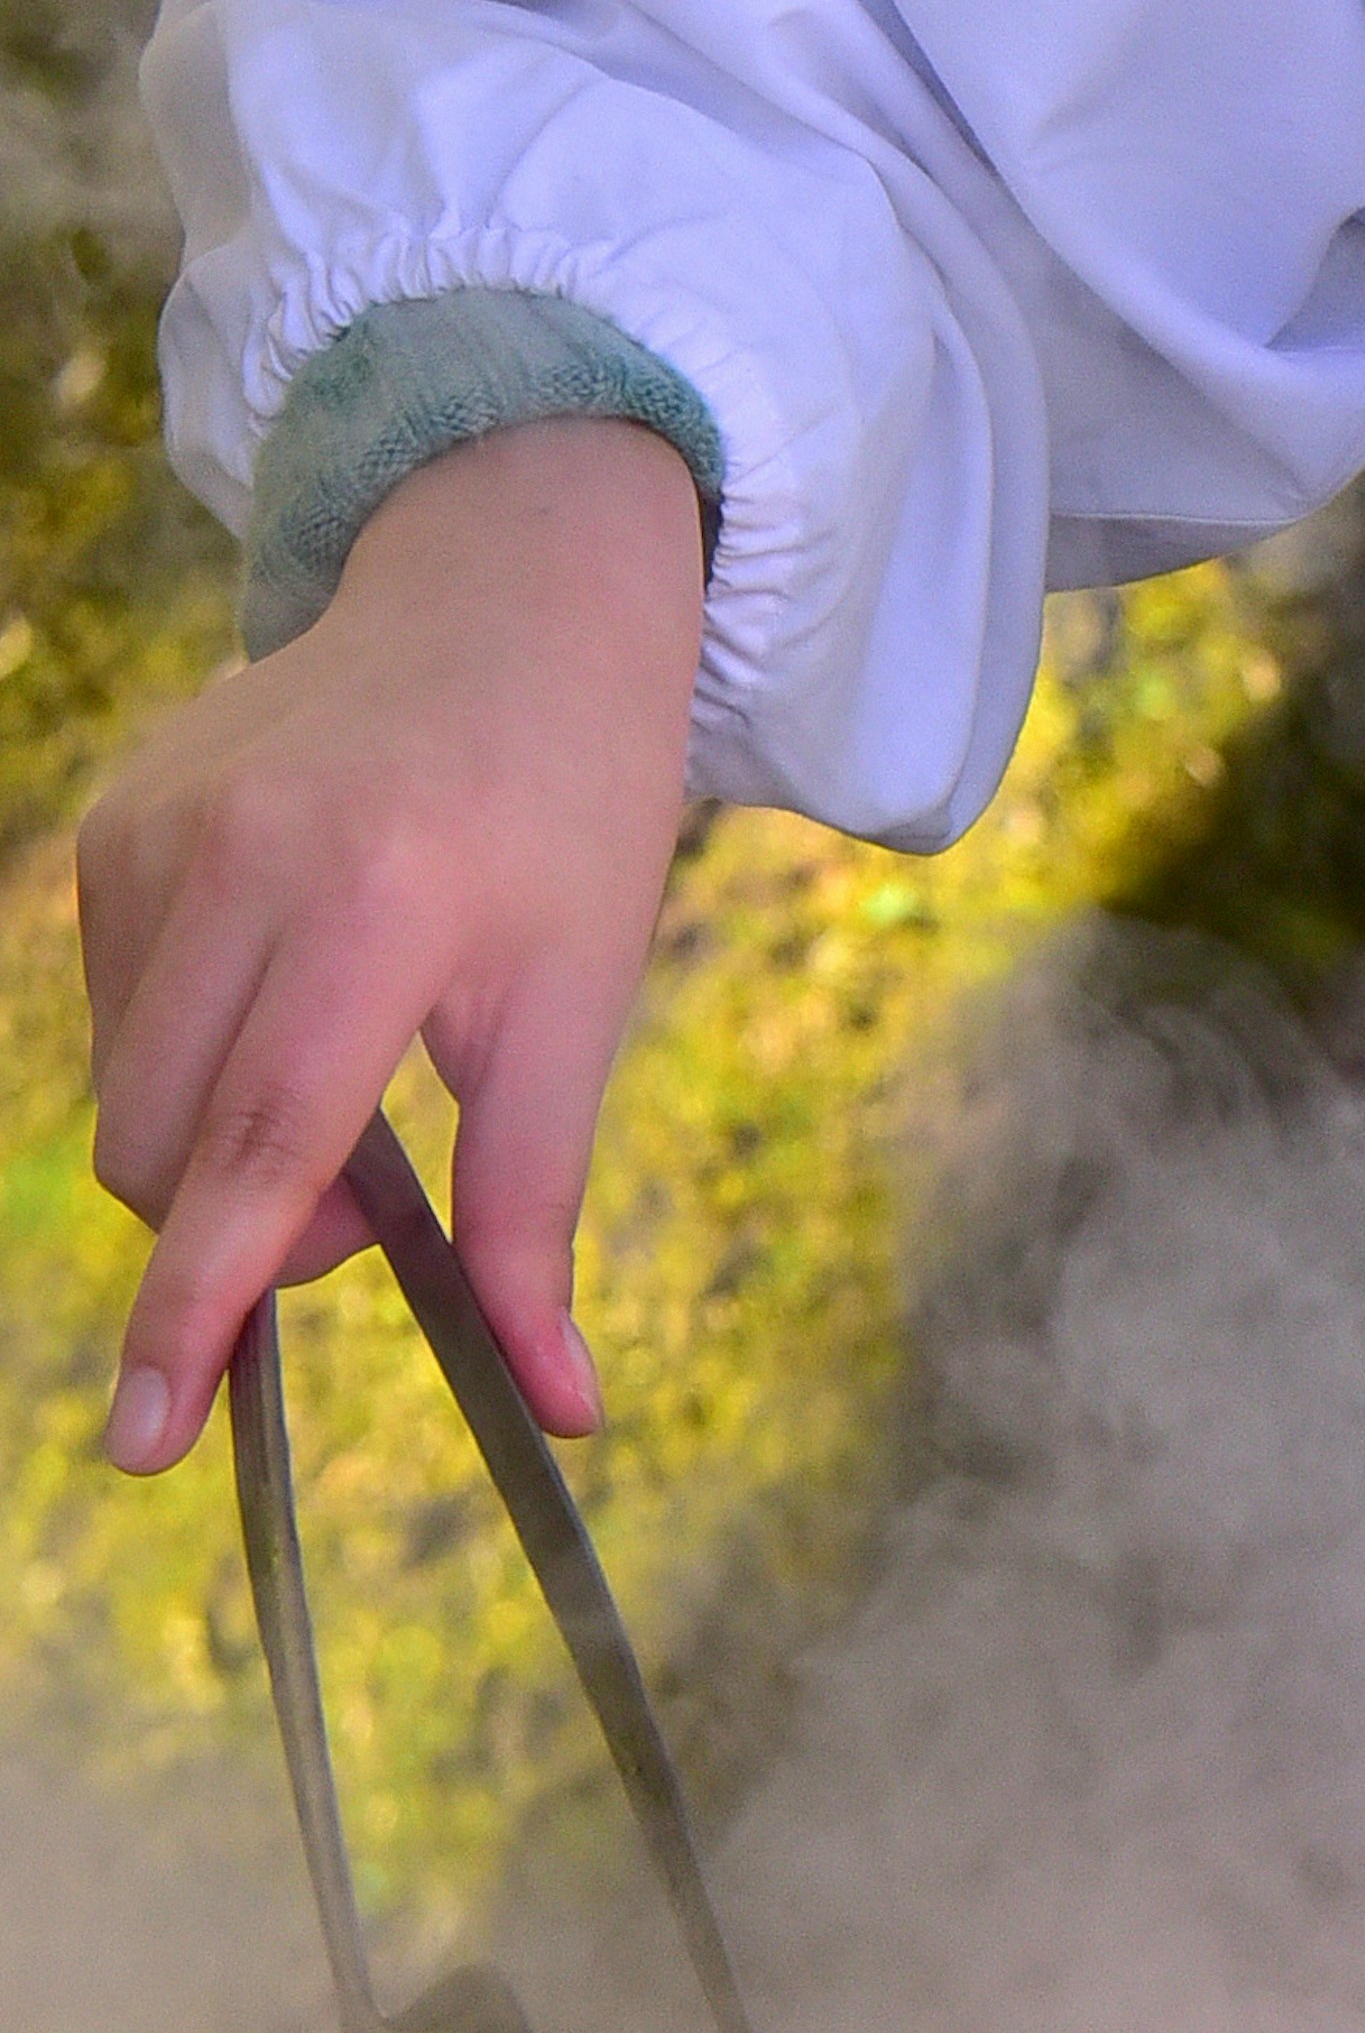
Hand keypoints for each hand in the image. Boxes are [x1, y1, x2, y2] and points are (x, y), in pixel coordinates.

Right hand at [76, 416, 711, 1470]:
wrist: (512, 596)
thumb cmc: (572, 808)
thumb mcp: (583, 1005)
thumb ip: (538, 1210)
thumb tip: (560, 1404)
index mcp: (374, 902)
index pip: (254, 1144)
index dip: (197, 1305)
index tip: (148, 1437)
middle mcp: (237, 858)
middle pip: (162, 1148)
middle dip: (241, 1230)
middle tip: (363, 1206)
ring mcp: (153, 830)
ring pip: (123, 1093)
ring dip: (213, 1148)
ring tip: (341, 1078)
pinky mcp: (113, 820)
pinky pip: (112, 1011)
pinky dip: (188, 1057)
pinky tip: (288, 990)